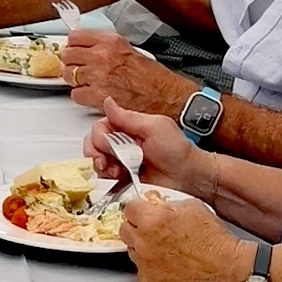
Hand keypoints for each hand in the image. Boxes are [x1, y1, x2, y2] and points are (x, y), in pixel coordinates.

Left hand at [61, 29, 191, 117]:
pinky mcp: (97, 95)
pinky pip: (76, 94)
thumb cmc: (152, 77)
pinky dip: (81, 97)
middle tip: (78, 68)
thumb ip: (106, 48)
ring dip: (75, 81)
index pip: (75, 37)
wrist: (163, 96)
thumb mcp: (129, 50)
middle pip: (68, 55)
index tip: (74, 50)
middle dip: (71, 63)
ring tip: (87, 83)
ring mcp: (98, 75)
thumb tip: (87, 49)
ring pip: (68, 75)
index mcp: (110, 41)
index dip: (73, 45)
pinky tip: (92, 95)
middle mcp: (102, 56)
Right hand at [87, 99, 203, 193]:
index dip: (99, 138)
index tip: (108, 146)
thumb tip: (108, 102)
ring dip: (103, 167)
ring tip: (119, 171)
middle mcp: (122, 143)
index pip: (99, 128)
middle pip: (93, 145)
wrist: (188, 178)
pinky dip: (108, 179)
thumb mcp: (154, 127)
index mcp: (128, 126)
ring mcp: (121, 161)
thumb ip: (127, 117)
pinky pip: (104, 179)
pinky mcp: (123, 179)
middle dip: (97, 154)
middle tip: (108, 160)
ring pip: (96, 162)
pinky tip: (120, 178)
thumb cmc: (177, 151)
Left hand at [119, 190, 244, 281]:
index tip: (144, 210)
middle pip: (125, 229)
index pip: (129, 208)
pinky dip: (150, 264)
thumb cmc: (213, 238)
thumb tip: (155, 204)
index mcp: (152, 220)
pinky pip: (141, 267)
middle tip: (153, 228)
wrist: (226, 267)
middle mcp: (144, 242)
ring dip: (142, 245)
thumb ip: (166, 204)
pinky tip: (167, 260)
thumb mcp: (192, 206)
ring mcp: (145, 263)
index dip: (139, 208)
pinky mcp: (149, 280)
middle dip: (137, 226)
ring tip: (164, 246)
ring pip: (132, 249)